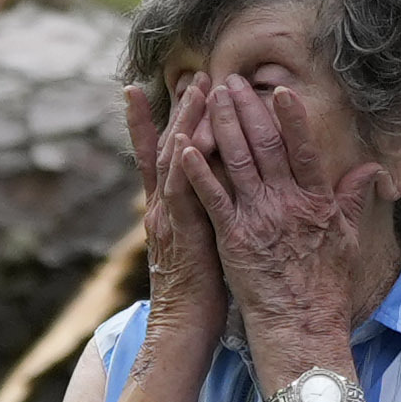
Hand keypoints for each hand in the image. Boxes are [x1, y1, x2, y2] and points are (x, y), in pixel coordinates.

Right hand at [116, 78, 233, 340]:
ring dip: (183, 123)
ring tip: (193, 88)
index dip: (177, 122)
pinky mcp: (180, 232)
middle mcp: (166, 206)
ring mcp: (169, 216)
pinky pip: (179, 193)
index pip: (173, 156)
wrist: (184, 328)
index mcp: (175, 208)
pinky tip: (180, 139)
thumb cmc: (203, 290)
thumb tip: (234, 190)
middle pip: (170, 146)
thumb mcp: (211, 242)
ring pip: (174, 160)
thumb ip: (216, 212)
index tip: (185, 89)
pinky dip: (179, 165)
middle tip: (192, 74)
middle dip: (180, 110)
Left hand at [173, 76, 400, 378]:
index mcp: (315, 202)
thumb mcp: (348, 239)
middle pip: (264, 147)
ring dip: (220, 127)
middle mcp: (286, 205)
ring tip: (206, 97)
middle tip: (230, 82)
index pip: (305, 151)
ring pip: (236, 162)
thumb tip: (372, 169)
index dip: (291, 119)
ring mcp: (258, 220)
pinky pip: (212, 198)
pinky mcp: (232, 238)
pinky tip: (183, 146)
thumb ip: (354, 199)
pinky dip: (198, 171)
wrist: (300, 327)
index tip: (279, 91)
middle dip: (246, 110)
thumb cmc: (325, 286)